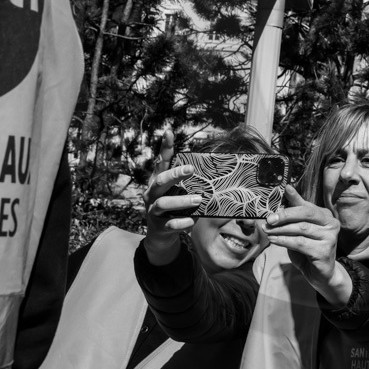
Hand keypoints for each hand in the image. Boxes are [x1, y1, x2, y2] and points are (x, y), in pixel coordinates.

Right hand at [142, 131, 202, 265]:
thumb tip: (215, 174)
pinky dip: (182, 222)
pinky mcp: (159, 226)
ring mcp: (153, 210)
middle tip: (191, 169)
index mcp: (158, 182)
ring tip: (198, 199)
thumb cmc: (174, 209)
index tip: (169, 132)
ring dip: (182, 201)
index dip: (165, 148)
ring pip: (163, 203)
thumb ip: (189, 184)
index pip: (161, 162)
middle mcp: (152, 194)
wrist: (160, 236)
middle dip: (175, 174)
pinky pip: (170, 224)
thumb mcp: (178, 194)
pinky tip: (192, 221)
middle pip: (160, 180)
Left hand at [263, 186, 351, 305]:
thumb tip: (285, 194)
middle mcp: (331, 224)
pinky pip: (299, 243)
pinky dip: (284, 241)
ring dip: (281, 229)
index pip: (307, 205)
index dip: (294, 198)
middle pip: (306, 214)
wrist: (320, 274)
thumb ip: (294, 215)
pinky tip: (274, 240)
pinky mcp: (323, 251)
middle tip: (269, 219)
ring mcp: (329, 238)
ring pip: (301, 229)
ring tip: (267, 231)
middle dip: (285, 215)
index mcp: (326, 216)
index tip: (284, 190)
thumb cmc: (308, 249)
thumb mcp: (301, 230)